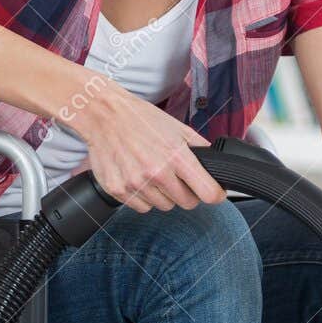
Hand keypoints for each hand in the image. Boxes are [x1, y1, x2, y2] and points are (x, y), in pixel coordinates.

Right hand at [61, 73, 225, 213]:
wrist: (104, 115)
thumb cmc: (141, 119)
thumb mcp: (177, 127)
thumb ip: (200, 148)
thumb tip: (217, 165)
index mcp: (176, 156)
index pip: (208, 193)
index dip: (215, 194)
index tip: (213, 192)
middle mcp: (156, 173)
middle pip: (187, 203)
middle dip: (187, 193)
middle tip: (177, 177)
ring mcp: (136, 184)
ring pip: (164, 206)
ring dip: (163, 195)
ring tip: (153, 173)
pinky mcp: (118, 190)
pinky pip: (141, 207)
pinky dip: (143, 197)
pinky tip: (138, 178)